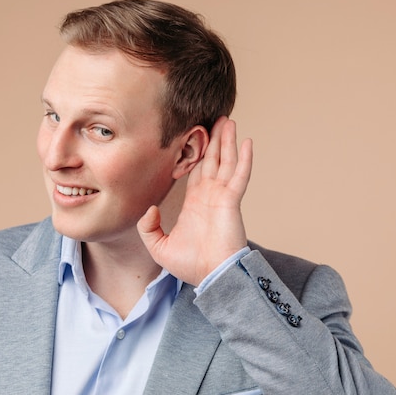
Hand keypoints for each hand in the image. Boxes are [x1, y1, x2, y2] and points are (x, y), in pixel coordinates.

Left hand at [138, 117, 252, 285]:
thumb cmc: (190, 265)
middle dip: (214, 139)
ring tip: (228, 120)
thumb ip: (149, 228)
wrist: (211, 276)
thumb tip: (149, 208)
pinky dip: (244, 158)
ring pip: (225, 161)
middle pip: (212, 159)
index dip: (196, 153)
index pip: (196, 171)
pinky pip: (239, 175)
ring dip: (227, 140)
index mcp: (195, 203)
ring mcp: (222, 196)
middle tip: (215, 118)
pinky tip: (246, 141)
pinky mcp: (231, 200)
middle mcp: (210, 195)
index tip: (194, 136)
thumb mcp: (159, 247)